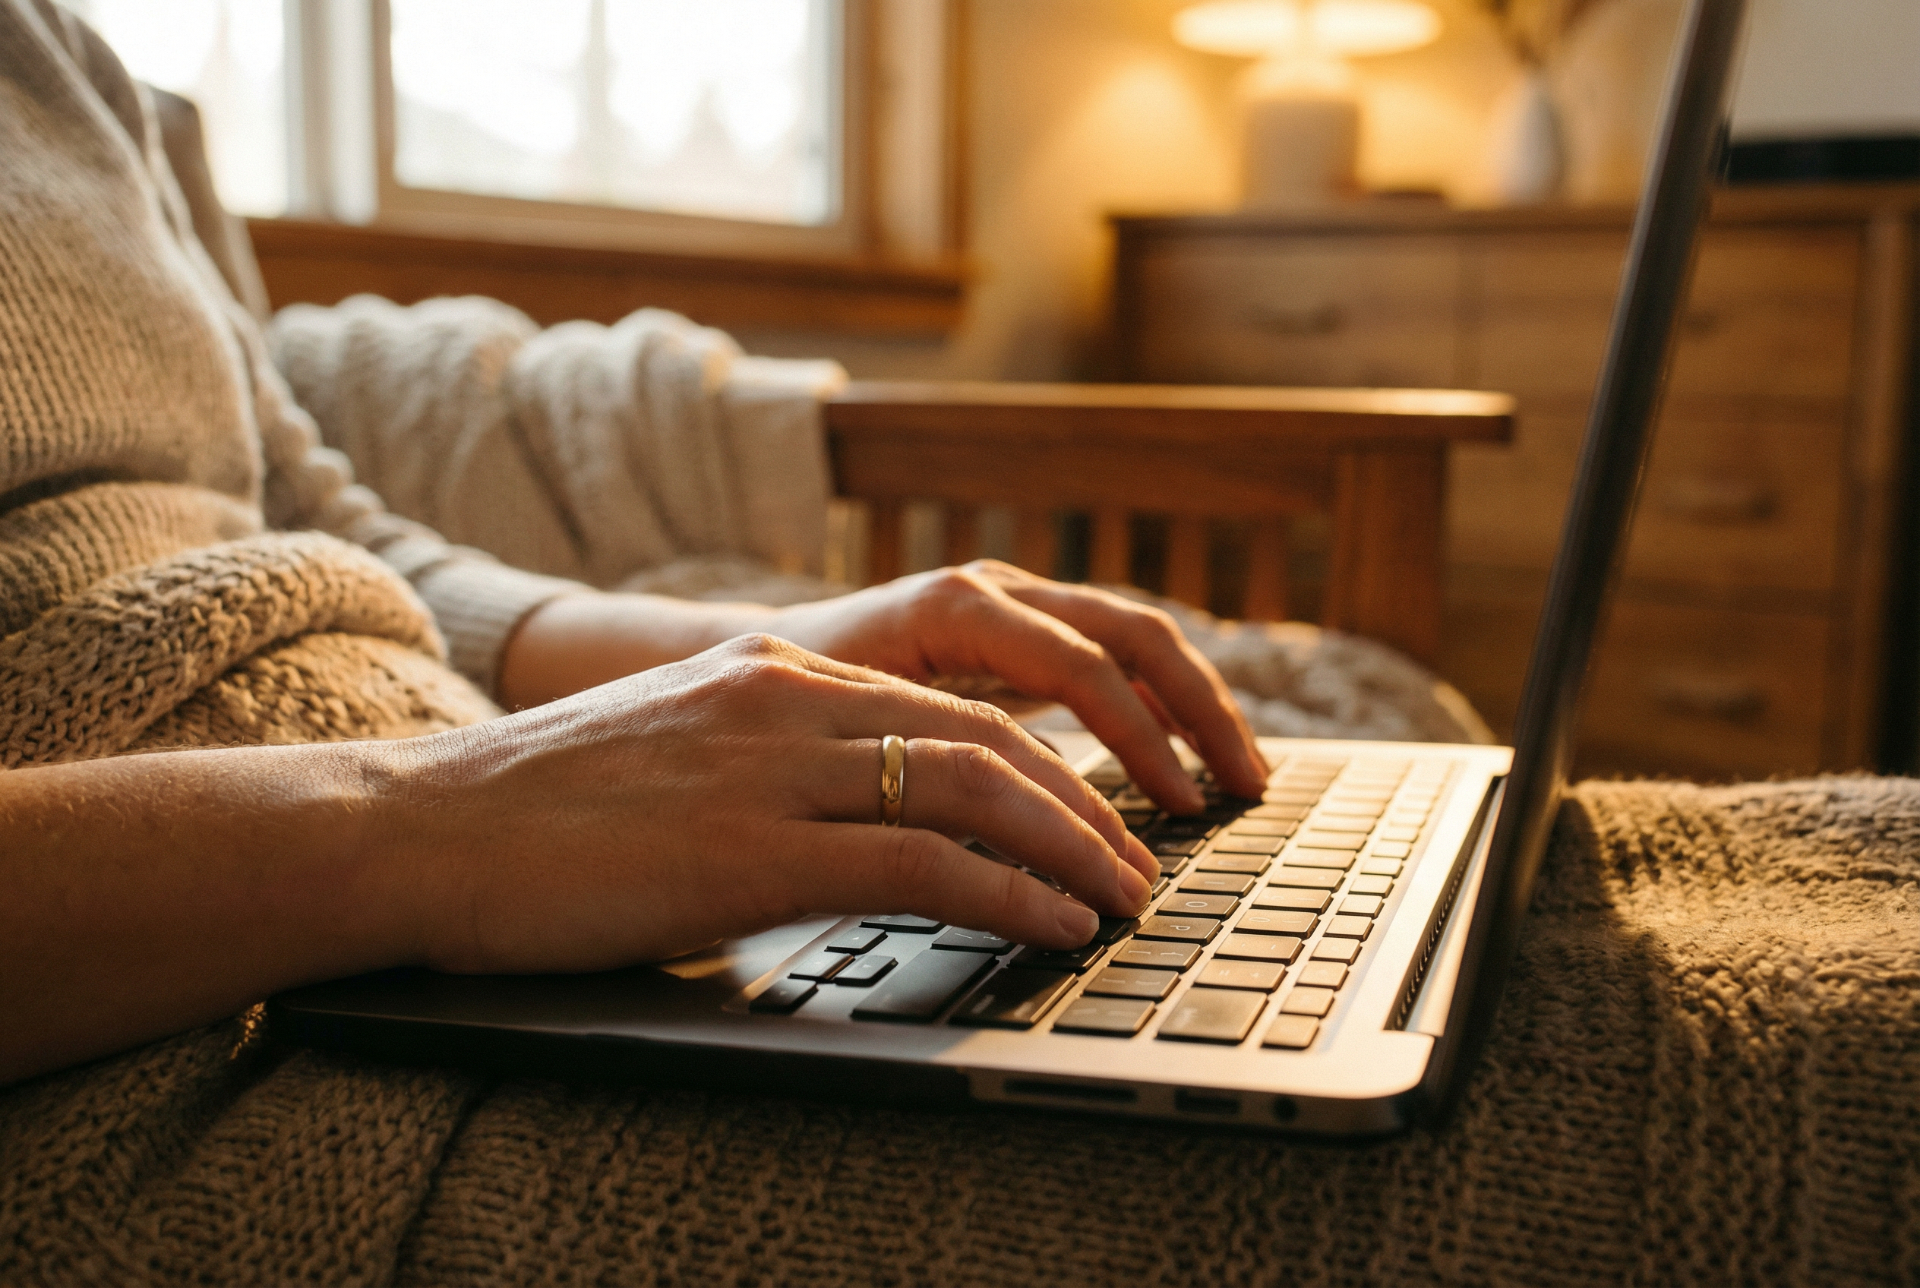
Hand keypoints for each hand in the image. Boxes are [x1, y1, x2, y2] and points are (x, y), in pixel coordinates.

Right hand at [397, 633, 1160, 973]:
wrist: (416, 827)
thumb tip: (852, 831)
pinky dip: (1010, 892)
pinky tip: (1054, 926)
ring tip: (1124, 900)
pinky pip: (920, 861)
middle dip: (1083, 804)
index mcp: (770, 669)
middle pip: (983, 736)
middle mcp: (785, 697)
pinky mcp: (749, 847)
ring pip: (972, 785)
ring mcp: (770, 765)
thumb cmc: (533, 816)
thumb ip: (769, 772)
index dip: (1039, 763)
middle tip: (1138, 863)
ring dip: (1070, 847)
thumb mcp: (675, 759)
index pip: (944, 706)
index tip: (1091, 815)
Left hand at [765, 561, 1268, 811]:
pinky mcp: (1011, 632)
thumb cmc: (781, 714)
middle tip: (1246, 788)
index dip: (1141, 740)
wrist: (737, 664)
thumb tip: (1020, 833)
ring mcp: (1007, 603)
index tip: (1180, 808)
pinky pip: (1105, 656)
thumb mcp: (853, 734)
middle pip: (1132, 634)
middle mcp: (992, 590)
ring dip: (1191, 704)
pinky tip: (1181, 757)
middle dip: (1199, 711)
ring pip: (1131, 638)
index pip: (1084, 666)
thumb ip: (937, 761)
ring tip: (1239, 775)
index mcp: (957, 606)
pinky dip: (1153, 703)